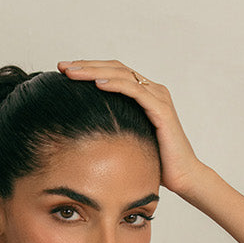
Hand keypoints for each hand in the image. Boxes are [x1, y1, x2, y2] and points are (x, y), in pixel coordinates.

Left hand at [57, 59, 204, 198]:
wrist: (182, 177)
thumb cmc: (155, 162)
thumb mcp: (126, 140)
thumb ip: (111, 127)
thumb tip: (80, 130)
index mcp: (143, 94)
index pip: (112, 72)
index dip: (88, 68)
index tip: (63, 71)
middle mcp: (152, 90)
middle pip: (114, 68)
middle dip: (86, 65)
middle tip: (62, 66)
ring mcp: (158, 98)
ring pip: (122, 75)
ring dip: (95, 71)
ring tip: (73, 72)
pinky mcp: (162, 110)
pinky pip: (136, 92)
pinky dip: (116, 84)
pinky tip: (98, 84)